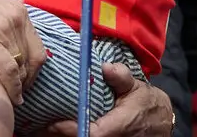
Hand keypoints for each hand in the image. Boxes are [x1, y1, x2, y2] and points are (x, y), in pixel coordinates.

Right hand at [0, 0, 45, 105]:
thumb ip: (4, 8)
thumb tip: (14, 10)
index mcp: (18, 9)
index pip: (36, 45)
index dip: (33, 67)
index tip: (26, 78)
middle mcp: (16, 18)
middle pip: (32, 58)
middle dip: (28, 78)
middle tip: (20, 91)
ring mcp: (4, 30)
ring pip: (21, 67)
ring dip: (20, 86)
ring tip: (14, 96)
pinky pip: (9, 70)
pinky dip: (13, 88)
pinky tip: (12, 97)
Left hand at [38, 63, 173, 136]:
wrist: (159, 122)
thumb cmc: (145, 103)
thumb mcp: (136, 87)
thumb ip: (121, 77)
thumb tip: (106, 67)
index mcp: (121, 124)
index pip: (92, 132)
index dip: (71, 130)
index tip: (52, 123)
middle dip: (61, 135)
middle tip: (37, 128)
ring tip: (40, 130)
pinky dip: (72, 136)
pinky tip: (57, 131)